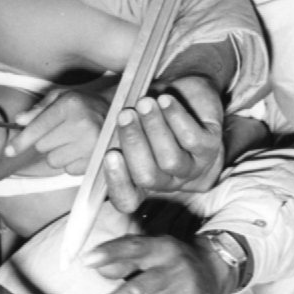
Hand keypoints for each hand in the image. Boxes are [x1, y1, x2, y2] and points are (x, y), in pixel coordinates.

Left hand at [3, 87, 110, 173]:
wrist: (120, 114)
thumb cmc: (85, 104)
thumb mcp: (62, 97)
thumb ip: (39, 108)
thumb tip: (19, 121)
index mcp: (71, 105)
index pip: (39, 128)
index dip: (21, 140)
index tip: (9, 151)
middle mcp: (82, 124)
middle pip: (42, 146)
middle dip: (45, 140)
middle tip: (61, 130)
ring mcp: (92, 145)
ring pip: (54, 161)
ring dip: (58, 153)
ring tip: (73, 140)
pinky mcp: (97, 161)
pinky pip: (68, 170)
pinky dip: (71, 162)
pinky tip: (82, 149)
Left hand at [87, 232, 235, 293]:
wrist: (210, 272)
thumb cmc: (169, 262)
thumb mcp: (150, 250)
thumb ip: (123, 256)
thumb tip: (96, 266)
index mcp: (161, 247)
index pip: (132, 248)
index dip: (108, 253)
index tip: (86, 261)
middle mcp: (176, 267)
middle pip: (135, 291)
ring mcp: (188, 290)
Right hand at [100, 76, 224, 212]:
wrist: (190, 94)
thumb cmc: (153, 111)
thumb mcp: (131, 124)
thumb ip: (110, 134)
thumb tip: (83, 133)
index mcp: (143, 182)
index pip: (127, 199)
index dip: (117, 183)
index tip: (108, 155)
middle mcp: (168, 182)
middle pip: (148, 177)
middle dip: (134, 144)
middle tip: (124, 114)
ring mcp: (192, 167)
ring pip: (170, 159)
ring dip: (155, 128)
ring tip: (144, 102)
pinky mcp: (211, 147)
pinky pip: (192, 139)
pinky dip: (176, 118)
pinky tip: (165, 101)